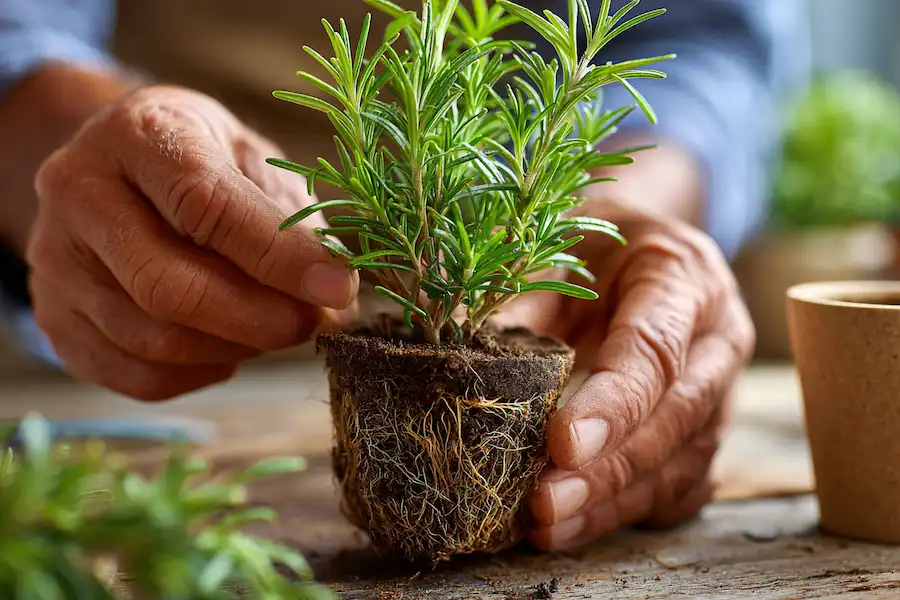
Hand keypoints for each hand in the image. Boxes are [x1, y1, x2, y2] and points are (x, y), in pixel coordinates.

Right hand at [27, 85, 357, 400]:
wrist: (122, 165)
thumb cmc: (206, 159)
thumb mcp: (254, 159)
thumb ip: (294, 224)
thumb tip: (337, 302)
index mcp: (137, 135)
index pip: (205, 205)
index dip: (279, 256)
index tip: (338, 287)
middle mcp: (78, 193)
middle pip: (169, 287)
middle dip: (259, 319)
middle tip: (310, 322)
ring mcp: (55, 262)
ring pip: (156, 341)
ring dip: (236, 348)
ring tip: (272, 326)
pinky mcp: (55, 319)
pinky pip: (138, 376)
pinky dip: (201, 372)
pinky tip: (228, 346)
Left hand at [494, 202, 754, 549]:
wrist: (633, 247)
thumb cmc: (587, 243)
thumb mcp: (550, 245)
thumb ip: (515, 296)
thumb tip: (450, 346)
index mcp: (681, 275)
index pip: (655, 349)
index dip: (613, 403)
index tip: (561, 444)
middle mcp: (717, 337)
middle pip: (676, 416)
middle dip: (608, 469)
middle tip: (544, 503)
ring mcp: (721, 389)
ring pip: (681, 462)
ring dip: (614, 503)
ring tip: (547, 527)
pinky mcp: (705, 431)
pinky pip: (680, 486)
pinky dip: (628, 512)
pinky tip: (577, 526)